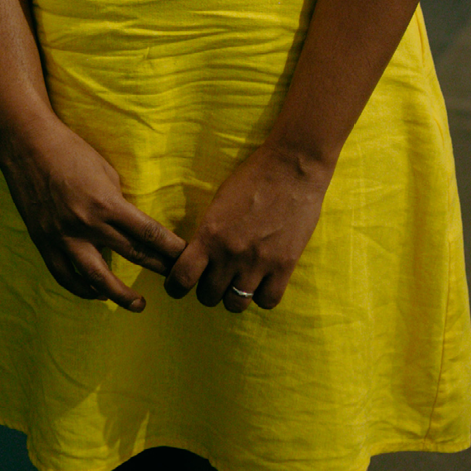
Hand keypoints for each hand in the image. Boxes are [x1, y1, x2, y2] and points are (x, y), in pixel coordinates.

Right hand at [5, 110, 185, 309]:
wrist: (27, 146)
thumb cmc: (71, 152)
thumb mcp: (106, 172)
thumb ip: (118, 202)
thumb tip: (131, 224)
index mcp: (107, 204)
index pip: (148, 233)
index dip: (171, 249)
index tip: (186, 258)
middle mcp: (87, 225)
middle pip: (132, 255)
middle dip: (159, 268)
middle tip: (177, 280)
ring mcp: (64, 237)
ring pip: (96, 278)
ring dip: (120, 295)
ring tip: (138, 304)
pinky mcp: (44, 242)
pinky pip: (65, 276)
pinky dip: (82, 289)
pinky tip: (96, 294)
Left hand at [172, 145, 331, 317]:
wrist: (293, 167)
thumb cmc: (253, 177)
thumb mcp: (219, 203)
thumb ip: (208, 233)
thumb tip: (199, 257)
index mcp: (209, 234)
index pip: (181, 278)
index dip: (177, 287)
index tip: (181, 284)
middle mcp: (230, 253)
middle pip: (208, 296)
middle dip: (208, 290)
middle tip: (215, 279)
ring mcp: (258, 262)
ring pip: (236, 304)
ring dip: (234, 296)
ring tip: (239, 283)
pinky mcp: (284, 265)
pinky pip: (268, 301)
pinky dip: (263, 296)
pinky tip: (263, 282)